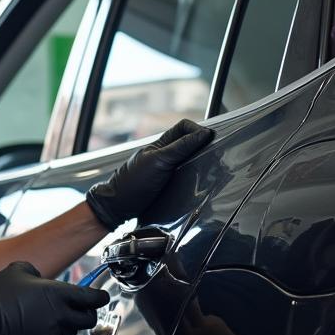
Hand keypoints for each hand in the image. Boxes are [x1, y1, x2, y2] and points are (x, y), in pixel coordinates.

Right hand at [0, 261, 108, 334]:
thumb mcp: (18, 269)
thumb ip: (38, 272)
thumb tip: (41, 279)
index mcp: (57, 294)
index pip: (91, 298)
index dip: (100, 296)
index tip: (102, 296)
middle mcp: (59, 316)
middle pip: (88, 319)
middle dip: (87, 313)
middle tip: (81, 308)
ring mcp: (51, 334)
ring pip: (70, 330)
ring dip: (66, 323)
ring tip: (49, 315)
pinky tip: (36, 327)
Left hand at [86, 118, 212, 230]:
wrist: (118, 207)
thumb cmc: (133, 182)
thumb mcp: (159, 161)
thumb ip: (180, 147)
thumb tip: (202, 134)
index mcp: (161, 144)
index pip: (184, 127)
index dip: (197, 129)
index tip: (211, 138)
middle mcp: (165, 155)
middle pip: (189, 143)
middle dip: (202, 145)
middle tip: (215, 153)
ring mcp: (167, 170)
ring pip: (190, 160)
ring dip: (200, 162)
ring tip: (211, 167)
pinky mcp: (169, 185)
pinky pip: (187, 176)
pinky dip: (196, 177)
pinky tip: (201, 183)